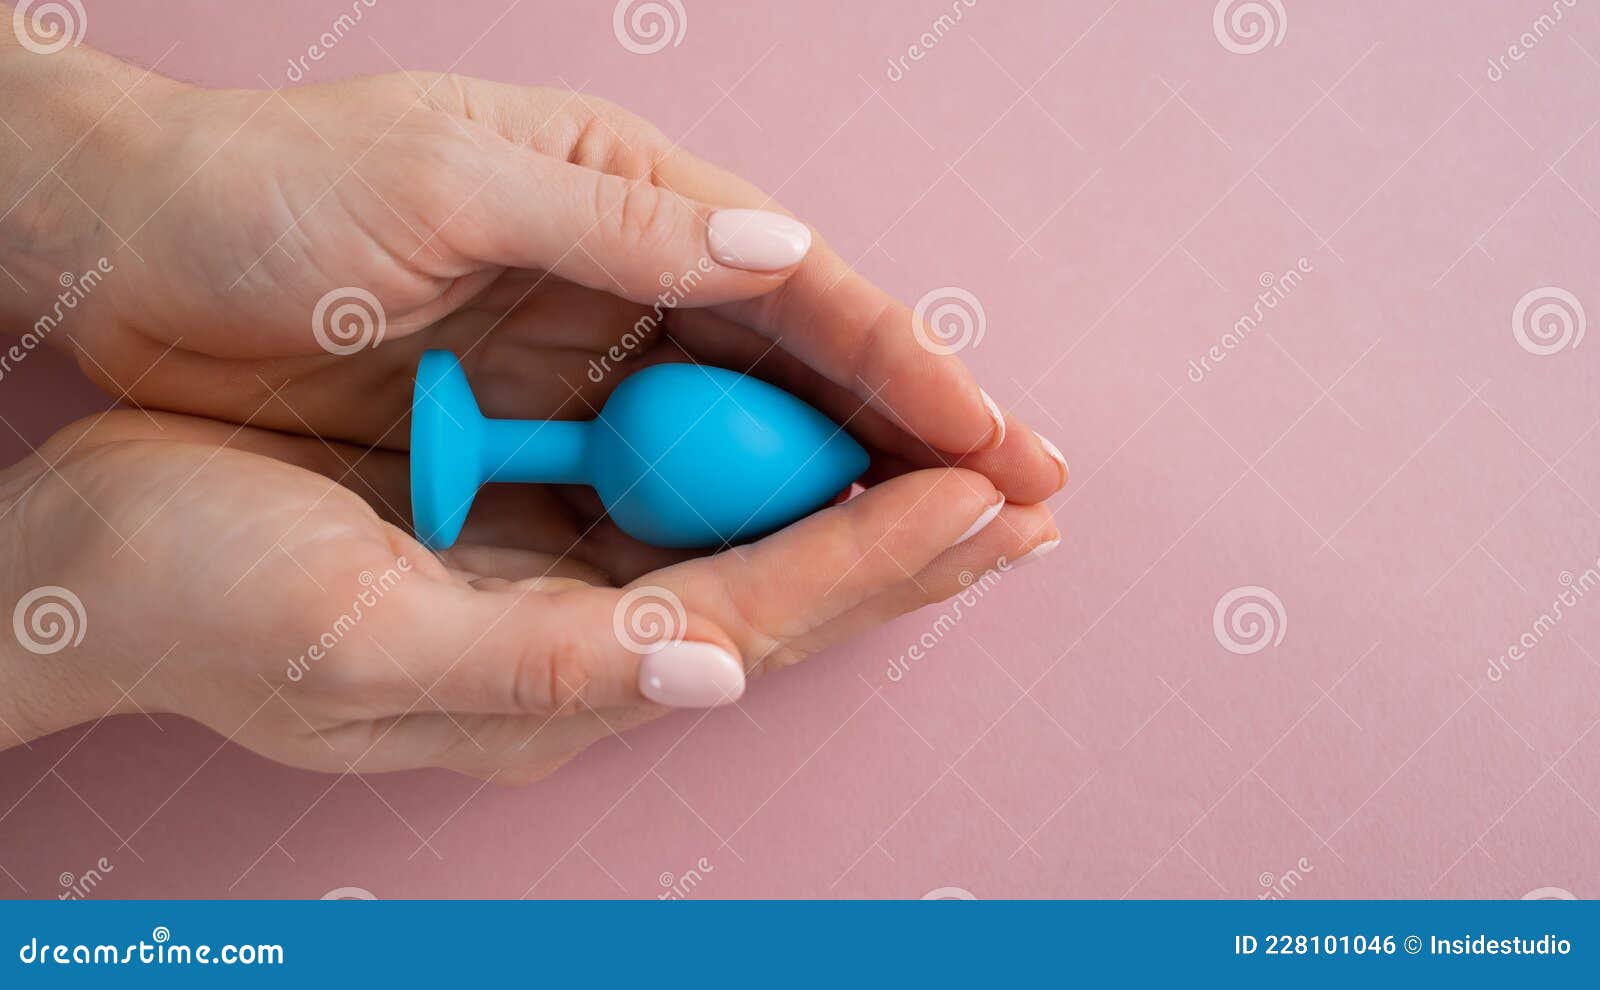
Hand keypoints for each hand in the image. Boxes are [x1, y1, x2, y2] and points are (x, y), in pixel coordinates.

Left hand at [0, 36, 1066, 509]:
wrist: (131, 254)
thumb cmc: (271, 192)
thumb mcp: (437, 183)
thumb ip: (610, 225)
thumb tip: (778, 252)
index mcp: (624, 194)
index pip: (796, 285)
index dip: (905, 362)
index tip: (997, 435)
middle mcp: (627, 280)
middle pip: (800, 370)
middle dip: (915, 436)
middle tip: (1027, 505)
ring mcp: (587, 367)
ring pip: (747, 439)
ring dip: (849, 493)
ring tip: (959, 548)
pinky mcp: (537, 437)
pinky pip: (665, 488)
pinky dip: (738, 527)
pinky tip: (807, 568)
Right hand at [0, 411, 1056, 780]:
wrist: (91, 565)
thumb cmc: (202, 602)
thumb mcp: (357, 642)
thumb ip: (543, 664)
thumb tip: (710, 672)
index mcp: (555, 675)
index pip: (762, 612)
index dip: (878, 555)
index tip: (989, 494)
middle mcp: (581, 645)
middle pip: (787, 592)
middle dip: (915, 546)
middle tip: (1035, 495)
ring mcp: (559, 591)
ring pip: (752, 547)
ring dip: (864, 509)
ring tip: (976, 480)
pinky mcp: (527, 540)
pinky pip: (685, 508)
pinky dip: (771, 473)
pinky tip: (825, 449)